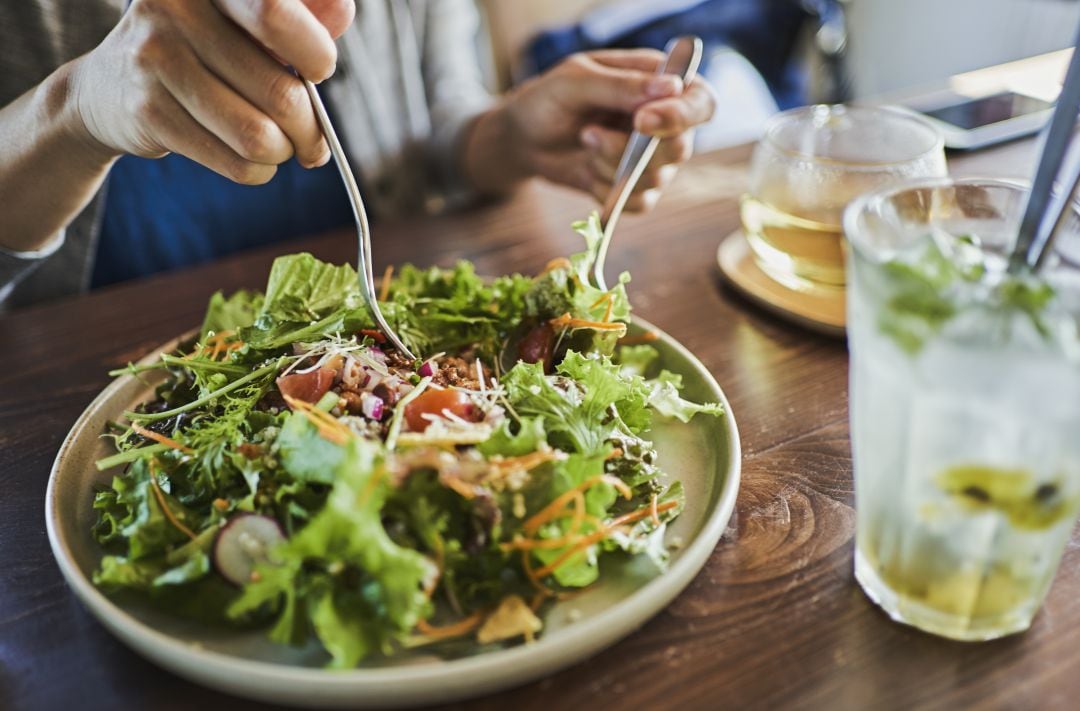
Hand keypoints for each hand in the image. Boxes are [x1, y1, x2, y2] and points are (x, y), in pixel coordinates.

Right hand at [69, 0, 354, 184]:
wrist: (110, 86)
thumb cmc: (202, 48)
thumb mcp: (245, 20)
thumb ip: (298, 14)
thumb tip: (342, 12)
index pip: (277, 15)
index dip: (316, 54)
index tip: (319, 70)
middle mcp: (176, 9)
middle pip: (280, 93)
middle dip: (311, 128)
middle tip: (313, 137)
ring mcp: (156, 59)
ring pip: (259, 137)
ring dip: (285, 153)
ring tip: (283, 147)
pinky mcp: (149, 111)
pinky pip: (235, 162)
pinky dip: (259, 171)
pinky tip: (254, 160)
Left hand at [490, 49, 716, 210]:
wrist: (524, 138)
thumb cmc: (550, 99)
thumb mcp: (575, 82)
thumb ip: (620, 85)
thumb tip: (670, 87)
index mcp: (662, 85)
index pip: (700, 103)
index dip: (681, 116)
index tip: (642, 121)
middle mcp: (667, 123)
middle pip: (680, 148)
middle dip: (630, 149)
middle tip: (589, 133)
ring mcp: (654, 159)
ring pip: (655, 178)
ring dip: (610, 165)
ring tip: (583, 139)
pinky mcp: (637, 188)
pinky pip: (639, 203)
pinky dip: (608, 192)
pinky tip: (587, 169)